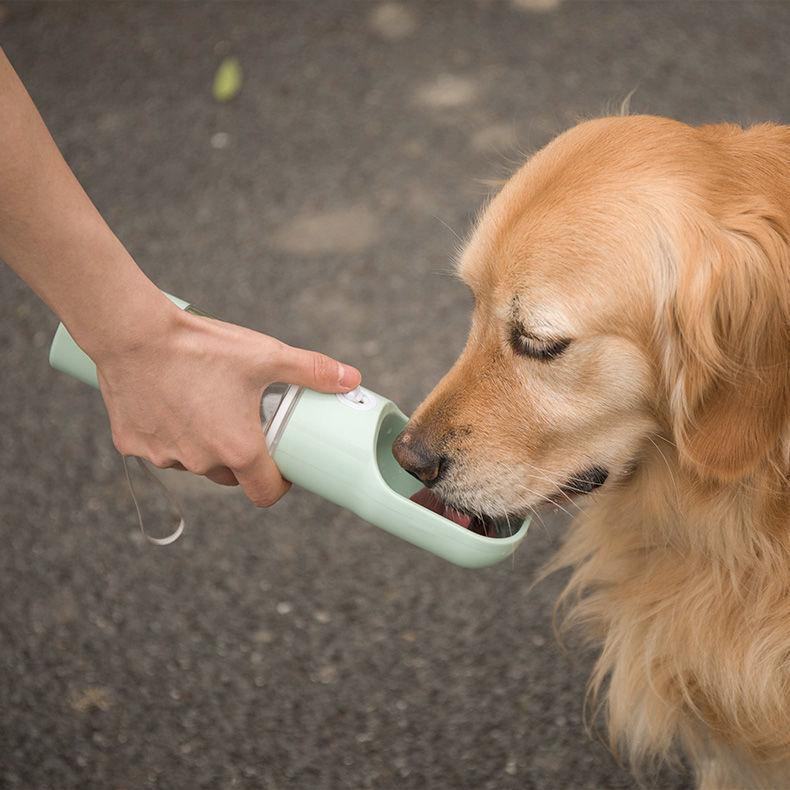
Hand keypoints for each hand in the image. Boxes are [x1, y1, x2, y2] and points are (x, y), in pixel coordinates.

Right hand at [94, 301, 360, 506]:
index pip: (266, 493)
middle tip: (245, 422)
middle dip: (242, 457)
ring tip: (208, 406)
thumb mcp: (265, 356)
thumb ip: (312, 370)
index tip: (282, 463)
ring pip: (194, 462)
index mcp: (238, 450)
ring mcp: (163, 457)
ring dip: (204, 446)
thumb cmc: (203, 346)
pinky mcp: (132, 446)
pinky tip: (172, 403)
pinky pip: (160, 448)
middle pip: (231, 476)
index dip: (279, 482)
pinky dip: (170, 434)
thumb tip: (352, 378)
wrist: (133, 332)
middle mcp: (200, 463)